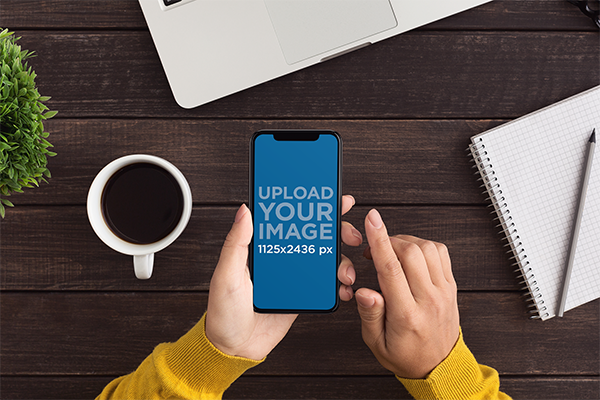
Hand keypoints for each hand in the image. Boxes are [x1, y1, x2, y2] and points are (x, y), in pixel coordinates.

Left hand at [205, 195, 361, 360]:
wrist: (234, 348)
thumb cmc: (223, 311)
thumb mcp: (227, 275)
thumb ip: (236, 243)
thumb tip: (245, 210)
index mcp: (264, 248)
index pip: (290, 220)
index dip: (311, 208)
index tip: (330, 199)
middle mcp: (282, 258)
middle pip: (315, 236)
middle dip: (338, 231)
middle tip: (350, 235)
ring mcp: (294, 277)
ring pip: (325, 259)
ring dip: (342, 261)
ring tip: (345, 271)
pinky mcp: (303, 296)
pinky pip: (326, 285)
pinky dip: (339, 284)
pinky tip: (343, 288)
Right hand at [354, 209, 459, 378]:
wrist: (439, 367)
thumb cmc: (406, 355)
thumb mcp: (377, 343)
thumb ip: (369, 315)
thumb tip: (363, 291)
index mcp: (406, 315)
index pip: (391, 269)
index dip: (380, 240)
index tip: (372, 220)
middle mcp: (428, 300)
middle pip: (410, 253)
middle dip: (389, 240)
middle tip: (375, 249)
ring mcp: (443, 291)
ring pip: (427, 248)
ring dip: (405, 242)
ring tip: (392, 253)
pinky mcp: (451, 286)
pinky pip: (441, 253)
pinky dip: (423, 246)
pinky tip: (411, 256)